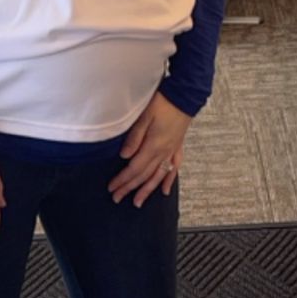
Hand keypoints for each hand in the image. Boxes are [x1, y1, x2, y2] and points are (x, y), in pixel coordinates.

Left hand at [108, 92, 191, 207]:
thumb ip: (134, 138)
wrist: (184, 95)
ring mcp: (171, 151)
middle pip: (144, 176)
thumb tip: (124, 157)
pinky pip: (174, 168)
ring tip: (138, 202)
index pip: (134, 169)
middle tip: (117, 198)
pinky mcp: (177, 147)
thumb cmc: (163, 103)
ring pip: (158, 176)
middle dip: (130, 188)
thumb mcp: (144, 117)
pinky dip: (168, 180)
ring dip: (147, 190)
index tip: (112, 188)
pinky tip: (165, 190)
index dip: (122, 180)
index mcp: (153, 146)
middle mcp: (163, 152)